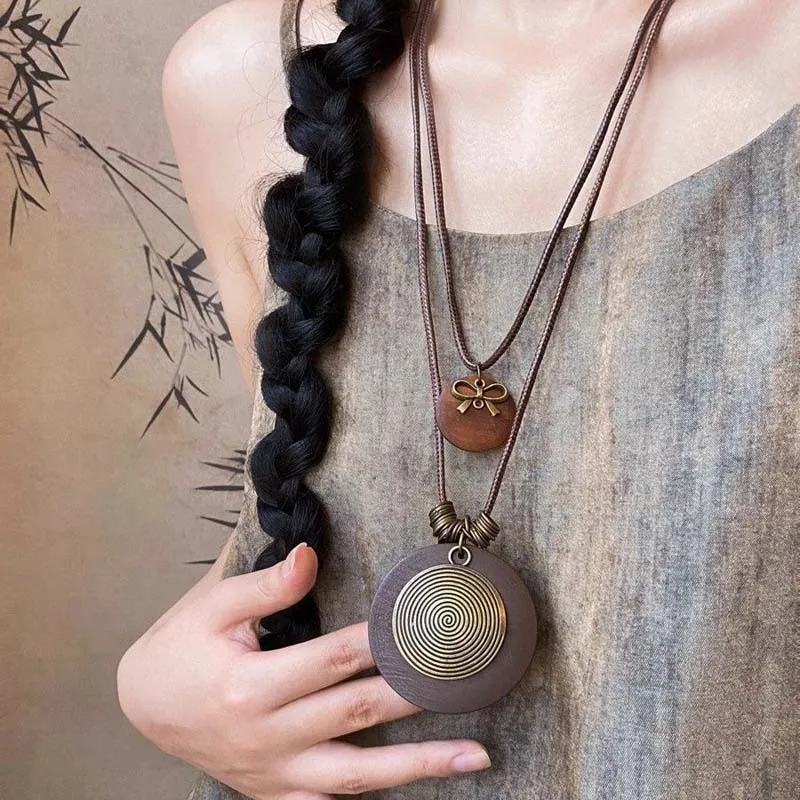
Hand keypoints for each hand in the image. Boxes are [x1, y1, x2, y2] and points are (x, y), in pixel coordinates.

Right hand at [116, 541, 491, 798]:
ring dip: (420, 765)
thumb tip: (310, 556)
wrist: (145, 706)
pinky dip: (376, 798)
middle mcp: (267, 737)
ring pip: (358, 774)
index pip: (334, 658)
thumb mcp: (214, 607)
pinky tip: (421, 790)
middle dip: (416, 696)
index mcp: (250, 686)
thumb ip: (267, 586)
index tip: (426, 626)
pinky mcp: (276, 792)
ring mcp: (275, 773)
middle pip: (356, 713)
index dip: (383, 641)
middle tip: (469, 682)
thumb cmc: (182, 648)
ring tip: (475, 755)